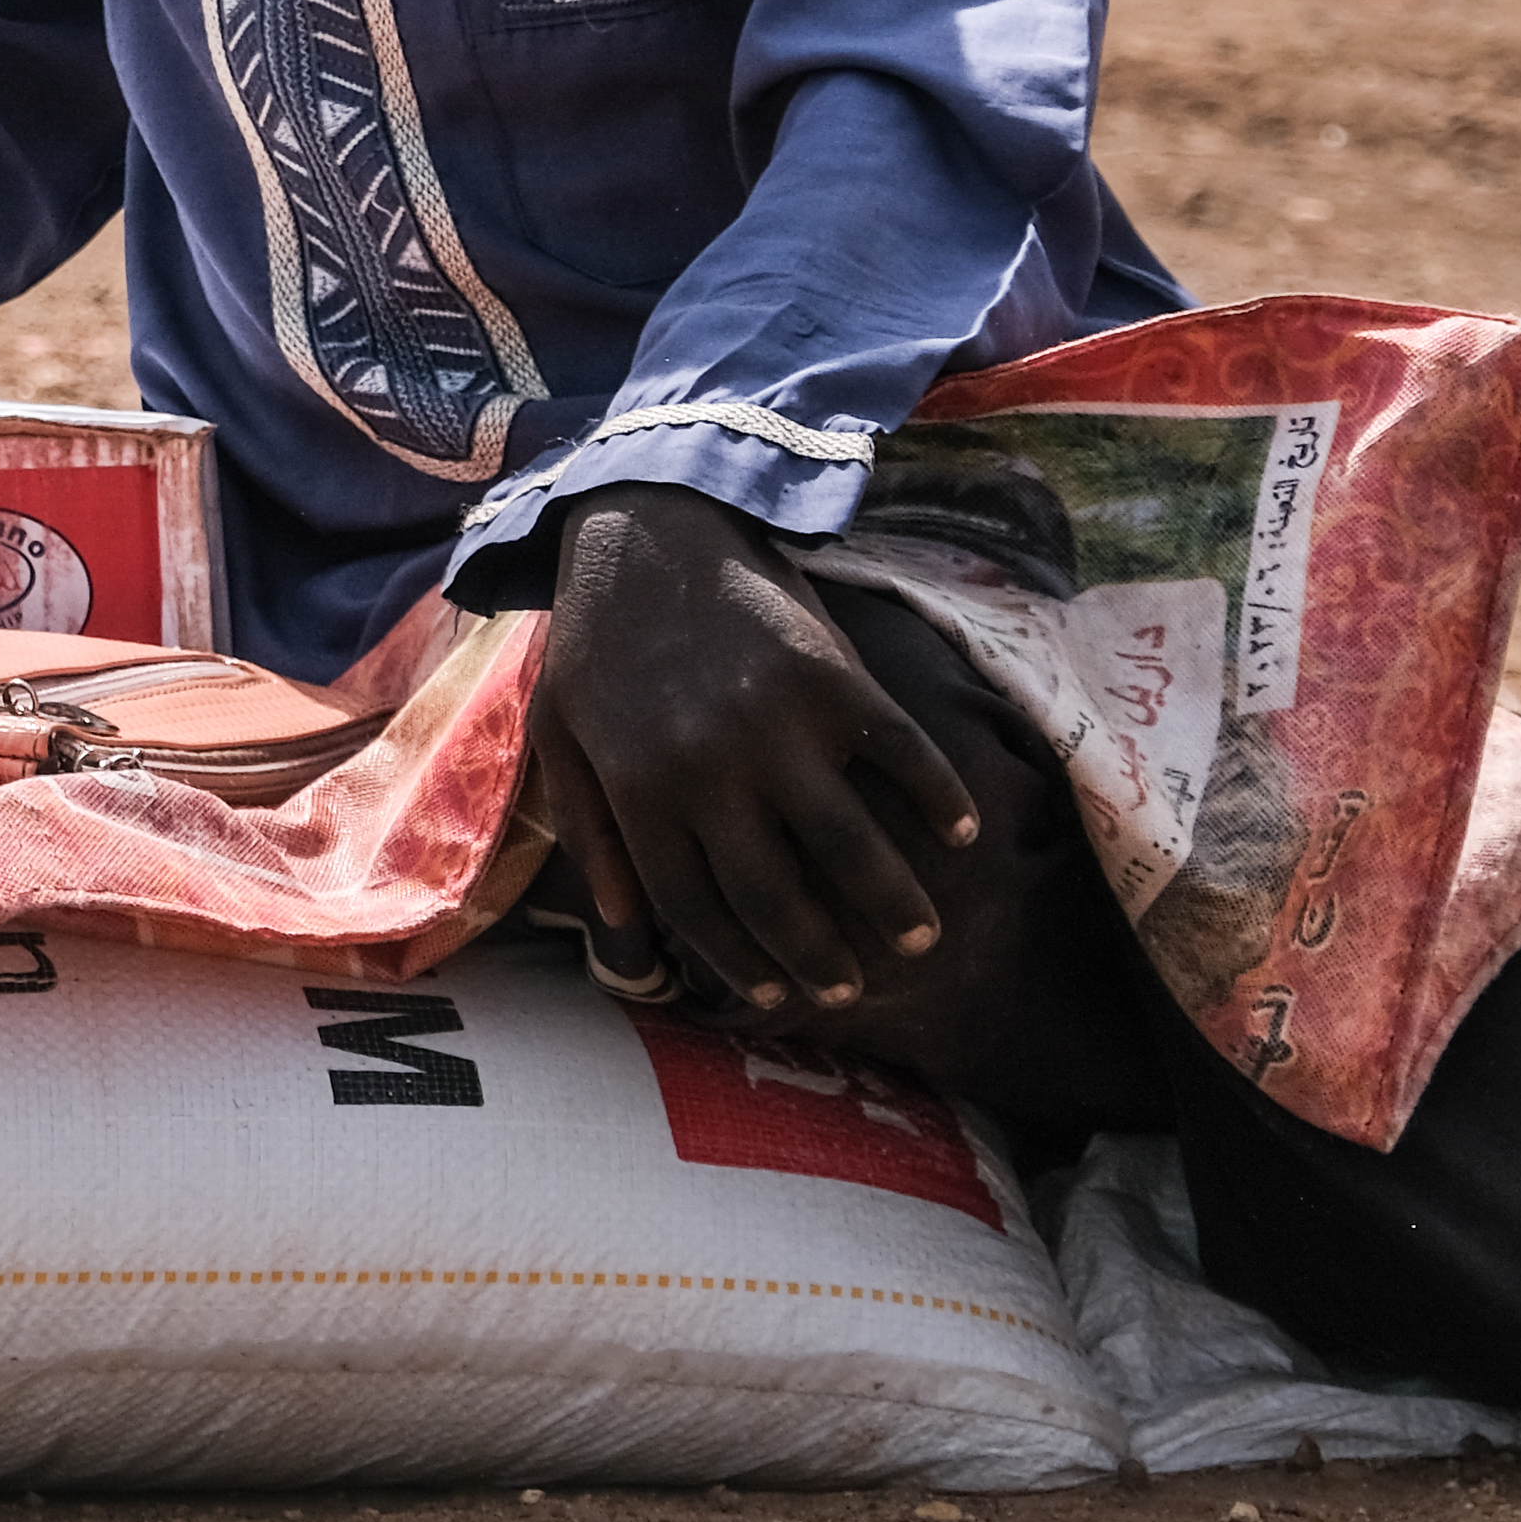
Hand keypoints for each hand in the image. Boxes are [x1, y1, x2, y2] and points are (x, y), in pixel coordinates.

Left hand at [523, 482, 976, 1018]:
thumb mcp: (561, 732)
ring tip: (918, 939)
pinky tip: (959, 832)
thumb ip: (590, 830)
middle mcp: (710, 771)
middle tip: (855, 986)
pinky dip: (936, 797)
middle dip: (820, 954)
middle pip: (776, 894)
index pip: (697, 908)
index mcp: (640, 790)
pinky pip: (899, 753)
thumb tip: (623, 925)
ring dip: (890, 901)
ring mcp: (777, 725)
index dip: (741, 962)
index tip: (779, 995)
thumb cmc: (597, 637)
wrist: (645, 525)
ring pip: (847, 843)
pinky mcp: (831, 677)